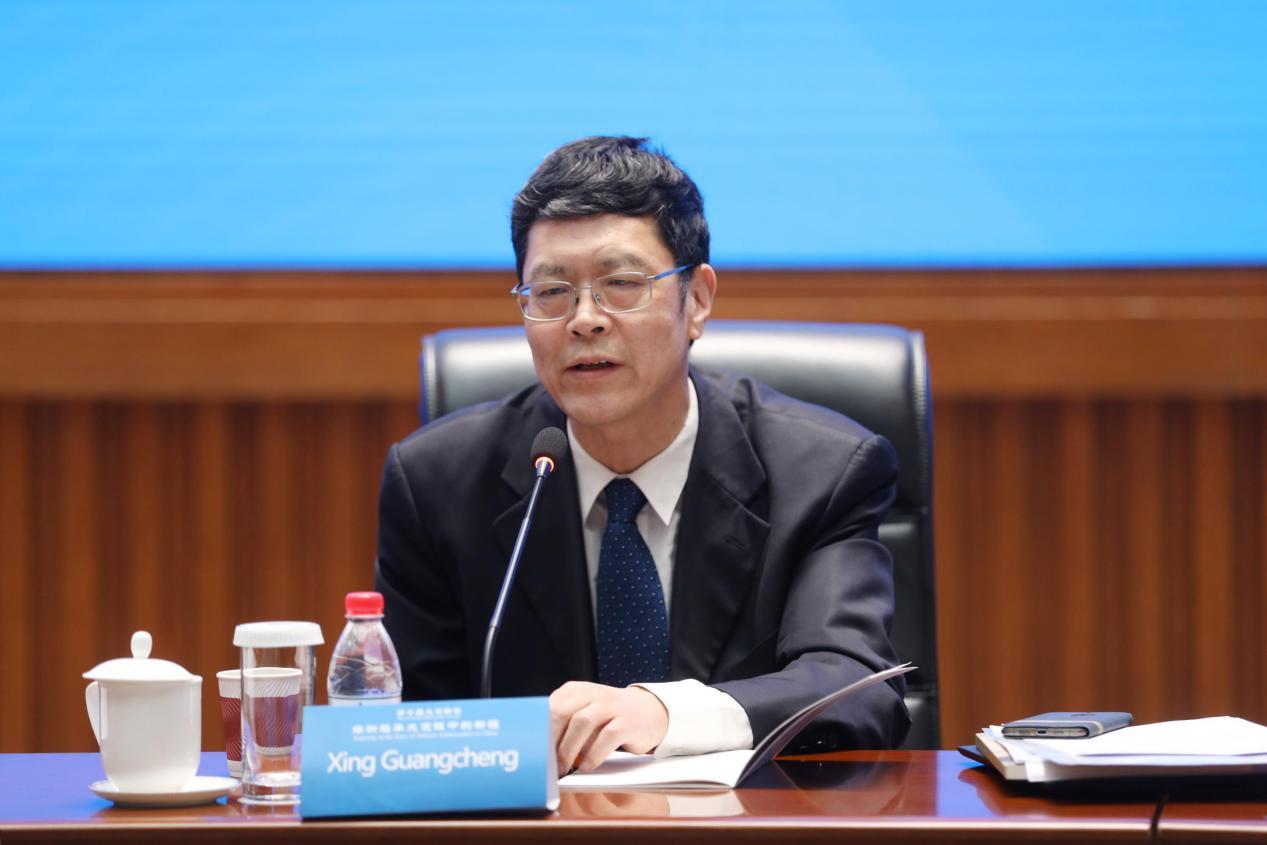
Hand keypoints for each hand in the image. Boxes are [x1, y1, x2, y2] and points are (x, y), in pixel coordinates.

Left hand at [549, 682, 668, 773]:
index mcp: (576, 690)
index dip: (540, 731)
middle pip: (562, 712)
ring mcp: (611, 706)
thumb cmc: (608, 717)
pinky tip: (586, 766)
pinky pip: (607, 737)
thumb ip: (564, 724)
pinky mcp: (628, 721)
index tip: (534, 751)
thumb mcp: (584, 711)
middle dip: (551, 740)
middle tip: (547, 763)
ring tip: (564, 767)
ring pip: (582, 722)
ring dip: (569, 748)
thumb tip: (542, 751)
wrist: (648, 711)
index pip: (550, 707)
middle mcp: (592, 693)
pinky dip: (593, 754)